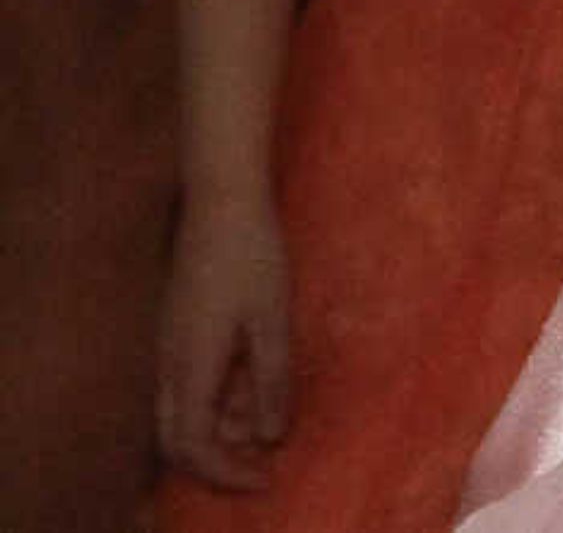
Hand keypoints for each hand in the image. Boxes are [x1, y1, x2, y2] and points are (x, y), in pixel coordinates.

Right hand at [154, 190, 291, 489]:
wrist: (221, 202)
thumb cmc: (252, 255)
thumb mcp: (271, 318)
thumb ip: (271, 377)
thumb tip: (269, 436)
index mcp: (190, 365)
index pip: (193, 444)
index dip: (225, 472)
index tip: (264, 479)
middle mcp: (170, 363)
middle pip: (181, 436)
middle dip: (221, 459)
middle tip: (266, 464)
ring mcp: (170, 346)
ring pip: (186, 410)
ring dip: (225, 424)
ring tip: (273, 412)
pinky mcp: (179, 331)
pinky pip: (192, 383)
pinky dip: (222, 396)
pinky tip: (258, 381)